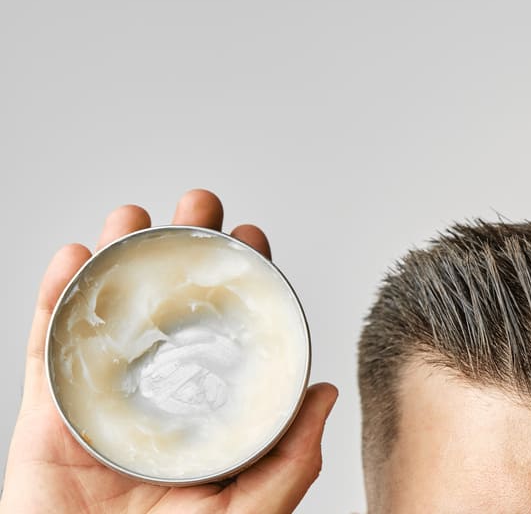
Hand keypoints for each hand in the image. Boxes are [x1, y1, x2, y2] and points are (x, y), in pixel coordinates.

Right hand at [0, 189, 337, 513]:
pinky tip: (75, 258)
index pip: (227, 331)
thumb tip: (324, 394)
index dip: (241, 282)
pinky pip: (46, 350)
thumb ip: (290, 459)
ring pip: (108, 315)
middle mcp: (157, 396)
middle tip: (199, 206)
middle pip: (170, 309)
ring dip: (118, 257)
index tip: (252, 238)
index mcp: (205, 411)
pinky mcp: (49, 417)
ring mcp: (101, 402)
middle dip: (183, 248)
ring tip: (133, 217)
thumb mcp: (248, 510)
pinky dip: (54, 299)